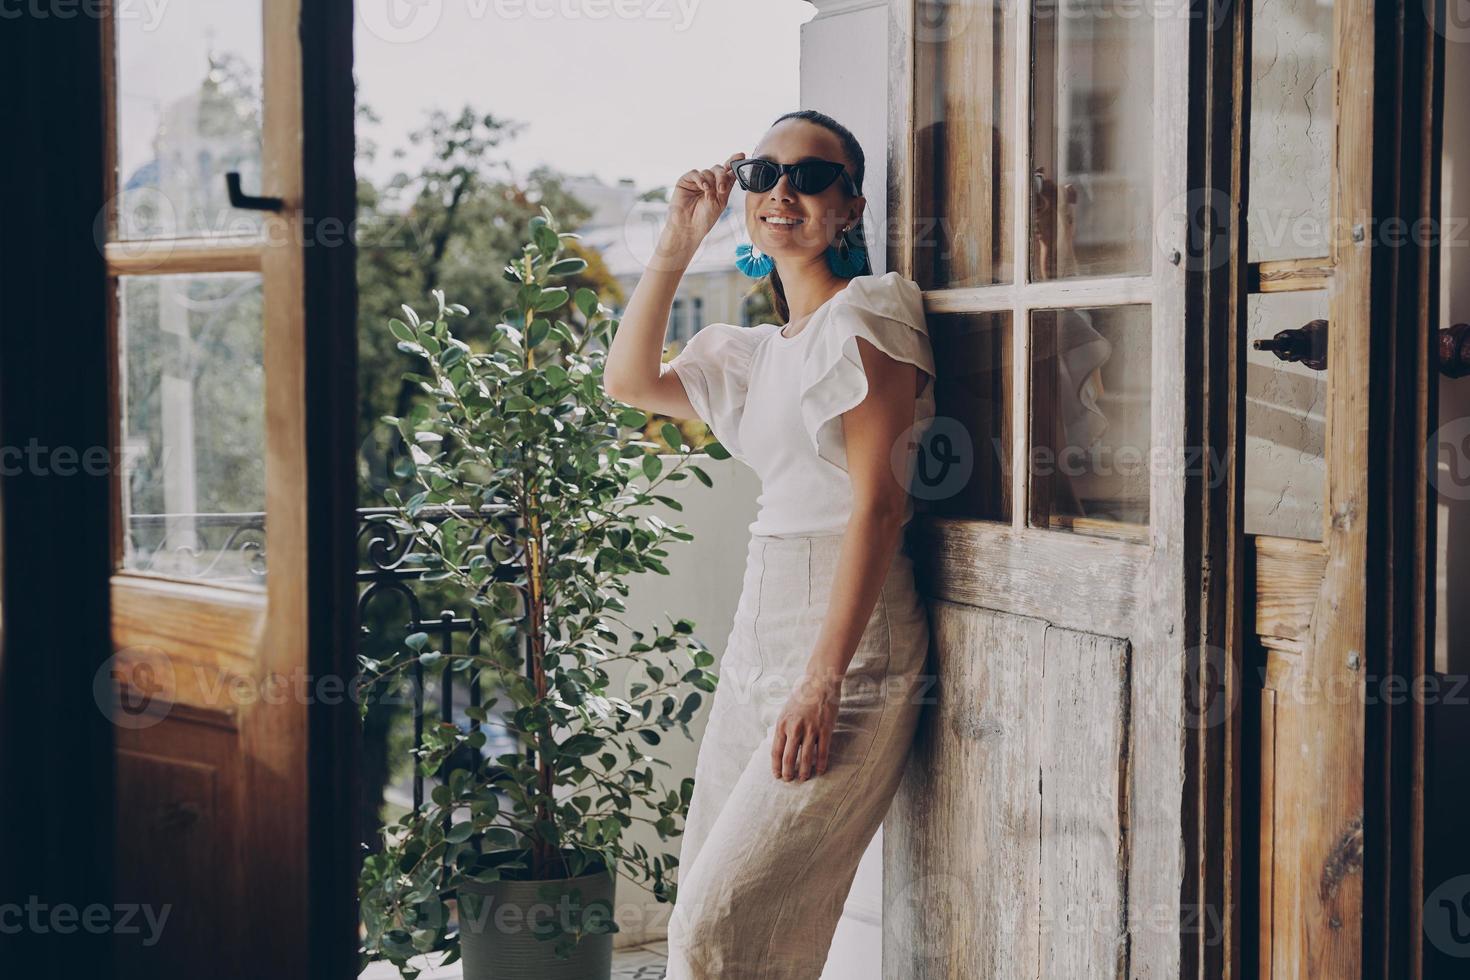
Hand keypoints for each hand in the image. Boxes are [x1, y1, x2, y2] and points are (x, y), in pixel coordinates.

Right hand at [662, 152, 745, 256]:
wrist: (689, 227)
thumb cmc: (705, 218)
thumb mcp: (720, 202)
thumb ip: (726, 186)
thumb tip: (734, 171)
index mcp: (720, 186)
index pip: (729, 171)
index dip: (735, 162)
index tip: (741, 156)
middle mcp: (710, 181)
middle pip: (719, 169)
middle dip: (722, 176)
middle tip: (722, 188)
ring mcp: (698, 180)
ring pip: (708, 171)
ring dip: (711, 183)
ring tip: (708, 196)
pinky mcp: (686, 181)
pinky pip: (695, 173)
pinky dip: (701, 179)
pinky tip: (703, 187)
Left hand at [770, 667, 842, 781]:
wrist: (819, 682)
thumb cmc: (802, 697)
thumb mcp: (786, 711)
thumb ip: (783, 728)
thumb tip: (780, 746)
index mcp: (782, 724)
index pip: (776, 751)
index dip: (776, 766)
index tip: (777, 775)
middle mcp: (794, 728)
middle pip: (788, 757)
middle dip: (788, 772)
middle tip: (789, 780)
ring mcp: (810, 729)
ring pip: (805, 757)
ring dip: (804, 771)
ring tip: (803, 778)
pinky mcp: (824, 729)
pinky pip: (822, 751)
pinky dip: (821, 764)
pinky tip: (820, 770)